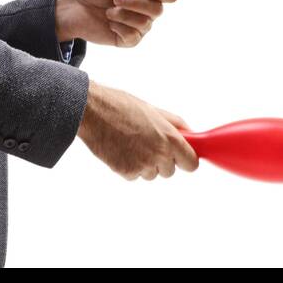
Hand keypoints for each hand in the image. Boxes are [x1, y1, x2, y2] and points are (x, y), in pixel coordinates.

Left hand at [54, 0, 178, 47]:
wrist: (72, 6)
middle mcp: (147, 9)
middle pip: (159, 10)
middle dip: (137, 2)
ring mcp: (138, 26)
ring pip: (145, 23)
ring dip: (124, 14)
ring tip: (109, 10)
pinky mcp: (128, 40)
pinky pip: (133, 36)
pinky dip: (119, 26)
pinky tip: (109, 21)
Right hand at [76, 80, 198, 179]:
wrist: (91, 111)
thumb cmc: (119, 106)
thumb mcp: (152, 109)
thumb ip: (174, 124)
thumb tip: (189, 134)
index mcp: (169, 138)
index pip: (191, 164)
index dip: (184, 159)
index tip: (179, 156)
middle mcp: (159, 154)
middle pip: (170, 171)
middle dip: (161, 160)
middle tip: (146, 142)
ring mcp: (142, 165)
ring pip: (151, 174)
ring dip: (144, 164)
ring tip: (129, 143)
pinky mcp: (126, 172)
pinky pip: (134, 176)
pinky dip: (128, 166)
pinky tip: (120, 149)